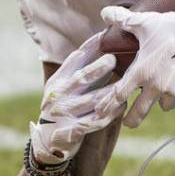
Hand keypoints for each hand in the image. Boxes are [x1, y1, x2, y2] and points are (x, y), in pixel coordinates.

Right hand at [31, 32, 120, 164]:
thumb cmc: (63, 105)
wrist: (48, 139)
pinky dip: (110, 114)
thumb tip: (98, 42)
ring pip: (92, 101)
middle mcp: (59, 96)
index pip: (74, 61)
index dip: (89, 48)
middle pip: (81, 79)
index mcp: (58, 81)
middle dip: (98, 68)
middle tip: (113, 58)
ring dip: (110, 91)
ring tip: (125, 83)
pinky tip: (122, 106)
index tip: (103, 36)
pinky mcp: (73, 130)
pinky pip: (96, 121)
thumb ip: (77, 68)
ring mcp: (65, 114)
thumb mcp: (63, 85)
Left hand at [95, 6, 174, 127]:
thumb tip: (104, 12)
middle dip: (131, 120)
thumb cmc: (172, 26)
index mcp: (141, 72)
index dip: (109, 105)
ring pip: (165, 107)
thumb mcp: (145, 23)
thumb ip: (123, 20)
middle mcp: (156, 86)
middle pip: (138, 113)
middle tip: (128, 123)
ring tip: (163, 95)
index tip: (104, 111)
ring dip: (163, 103)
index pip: (118, 95)